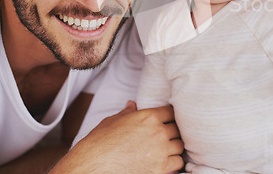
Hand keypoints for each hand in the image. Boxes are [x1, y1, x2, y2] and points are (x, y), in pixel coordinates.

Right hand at [50, 102, 183, 172]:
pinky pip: (177, 163)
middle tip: (164, 136)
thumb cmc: (100, 143)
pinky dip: (173, 162)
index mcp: (148, 117)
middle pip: (177, 129)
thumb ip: (128, 112)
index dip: (168, 116)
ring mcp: (161, 151)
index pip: (171, 112)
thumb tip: (132, 105)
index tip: (166, 120)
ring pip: (179, 146)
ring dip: (173, 147)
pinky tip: (165, 162)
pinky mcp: (160, 169)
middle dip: (171, 132)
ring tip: (165, 149)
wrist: (92, 166)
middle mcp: (158, 132)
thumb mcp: (113, 121)